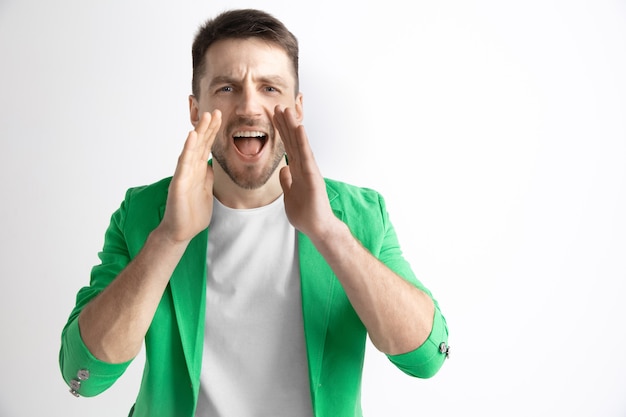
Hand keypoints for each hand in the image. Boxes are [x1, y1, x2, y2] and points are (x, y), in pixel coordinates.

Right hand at [157, 110, 221, 243]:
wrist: (181, 231)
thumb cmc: (192, 212)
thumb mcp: (206, 191)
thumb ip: (208, 177)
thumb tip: (211, 164)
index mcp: (198, 170)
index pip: (207, 147)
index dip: (213, 132)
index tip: (220, 117)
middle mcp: (190, 169)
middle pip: (200, 144)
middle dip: (208, 127)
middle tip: (216, 111)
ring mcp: (184, 174)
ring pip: (192, 149)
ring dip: (199, 132)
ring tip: (205, 117)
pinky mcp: (179, 182)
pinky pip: (184, 163)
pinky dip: (188, 149)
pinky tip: (192, 136)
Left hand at [273, 105, 338, 240]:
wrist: (317, 227)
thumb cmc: (306, 213)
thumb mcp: (289, 195)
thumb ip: (287, 181)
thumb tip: (283, 170)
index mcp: (297, 170)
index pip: (287, 147)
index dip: (280, 131)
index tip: (273, 117)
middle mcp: (304, 166)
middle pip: (292, 141)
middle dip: (284, 123)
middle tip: (277, 106)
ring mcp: (309, 169)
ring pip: (299, 143)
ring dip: (293, 126)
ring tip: (286, 109)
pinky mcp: (313, 175)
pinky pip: (306, 155)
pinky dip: (303, 140)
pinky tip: (299, 127)